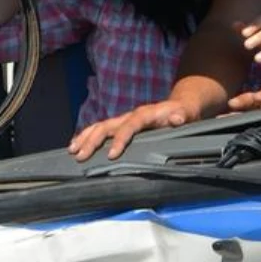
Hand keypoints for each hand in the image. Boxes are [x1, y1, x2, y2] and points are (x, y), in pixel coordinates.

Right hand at [70, 97, 199, 160]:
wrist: (178, 105)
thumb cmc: (182, 113)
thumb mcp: (186, 114)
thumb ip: (182, 116)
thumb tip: (178, 118)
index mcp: (145, 114)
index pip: (129, 126)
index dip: (120, 139)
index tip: (112, 154)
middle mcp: (131, 115)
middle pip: (107, 126)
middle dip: (92, 141)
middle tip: (81, 156)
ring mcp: (124, 120)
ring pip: (100, 127)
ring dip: (85, 138)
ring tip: (73, 151)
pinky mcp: (121, 125)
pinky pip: (101, 129)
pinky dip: (87, 137)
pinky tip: (77, 146)